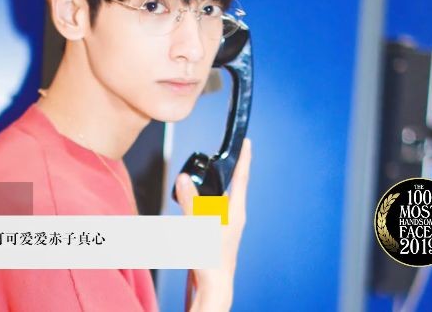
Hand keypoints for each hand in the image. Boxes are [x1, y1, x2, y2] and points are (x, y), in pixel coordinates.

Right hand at [174, 138, 251, 311]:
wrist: (213, 288)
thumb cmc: (211, 262)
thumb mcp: (198, 226)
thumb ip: (190, 201)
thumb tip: (184, 179)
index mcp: (236, 212)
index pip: (241, 178)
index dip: (244, 158)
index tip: (247, 142)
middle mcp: (234, 218)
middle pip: (228, 187)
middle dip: (220, 174)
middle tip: (213, 160)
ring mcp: (226, 227)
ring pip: (216, 202)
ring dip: (205, 194)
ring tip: (191, 191)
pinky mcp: (217, 236)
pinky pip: (209, 214)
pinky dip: (200, 209)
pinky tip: (189, 212)